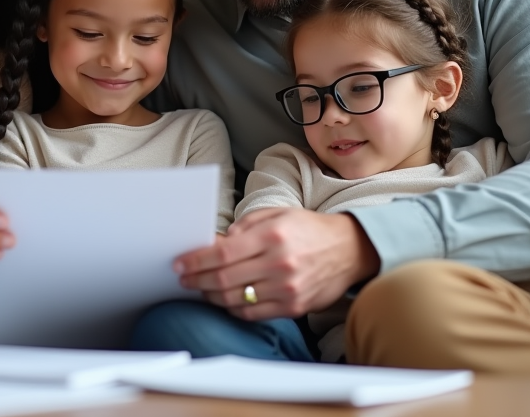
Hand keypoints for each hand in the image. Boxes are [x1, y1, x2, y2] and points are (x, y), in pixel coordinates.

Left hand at [173, 208, 379, 320]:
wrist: (349, 249)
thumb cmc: (307, 228)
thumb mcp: (275, 215)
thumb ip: (243, 227)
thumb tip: (213, 244)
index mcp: (272, 236)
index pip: (222, 254)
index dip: (195, 261)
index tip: (180, 264)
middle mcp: (279, 264)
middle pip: (224, 279)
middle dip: (197, 280)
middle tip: (184, 279)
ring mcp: (287, 289)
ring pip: (235, 299)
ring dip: (211, 295)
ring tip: (202, 288)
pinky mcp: (294, 307)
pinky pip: (253, 314)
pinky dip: (233, 307)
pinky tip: (225, 299)